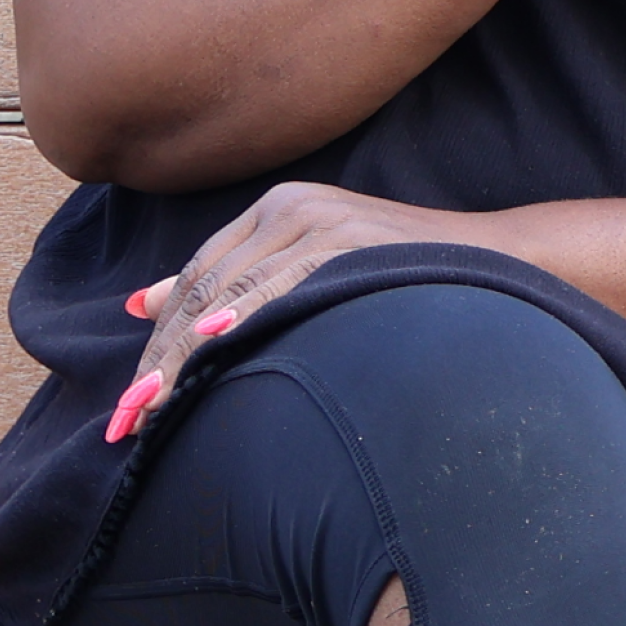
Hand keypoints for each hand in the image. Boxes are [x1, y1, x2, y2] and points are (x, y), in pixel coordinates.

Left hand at [104, 181, 445, 440]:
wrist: (496, 264)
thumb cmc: (401, 279)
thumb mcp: (311, 268)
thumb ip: (237, 282)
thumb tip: (141, 303)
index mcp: (276, 208)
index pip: (196, 277)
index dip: (157, 341)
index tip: (132, 402)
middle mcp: (290, 206)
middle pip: (203, 289)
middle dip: (160, 359)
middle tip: (129, 419)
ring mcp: (320, 218)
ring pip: (227, 293)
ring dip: (184, 357)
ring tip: (155, 410)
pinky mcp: (347, 237)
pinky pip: (277, 287)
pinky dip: (238, 321)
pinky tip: (208, 354)